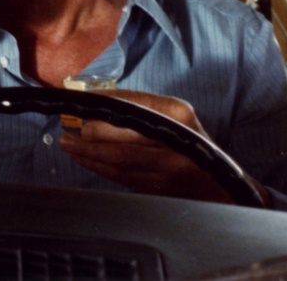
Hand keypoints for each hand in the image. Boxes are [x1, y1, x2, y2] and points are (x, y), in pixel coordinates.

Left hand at [59, 89, 267, 205]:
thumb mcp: (172, 114)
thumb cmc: (187, 140)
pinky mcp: (160, 187)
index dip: (105, 103)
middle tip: (70, 129)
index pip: (136, 105)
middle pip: (127, 137)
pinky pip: (122, 176)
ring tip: (67, 143)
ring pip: (122, 161)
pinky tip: (82, 158)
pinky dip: (98, 167)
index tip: (79, 100)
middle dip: (93, 134)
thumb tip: (93, 100)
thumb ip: (138, 105)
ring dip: (88, 153)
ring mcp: (169, 168)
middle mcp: (177, 141)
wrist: (219, 183)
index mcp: (179, 115)